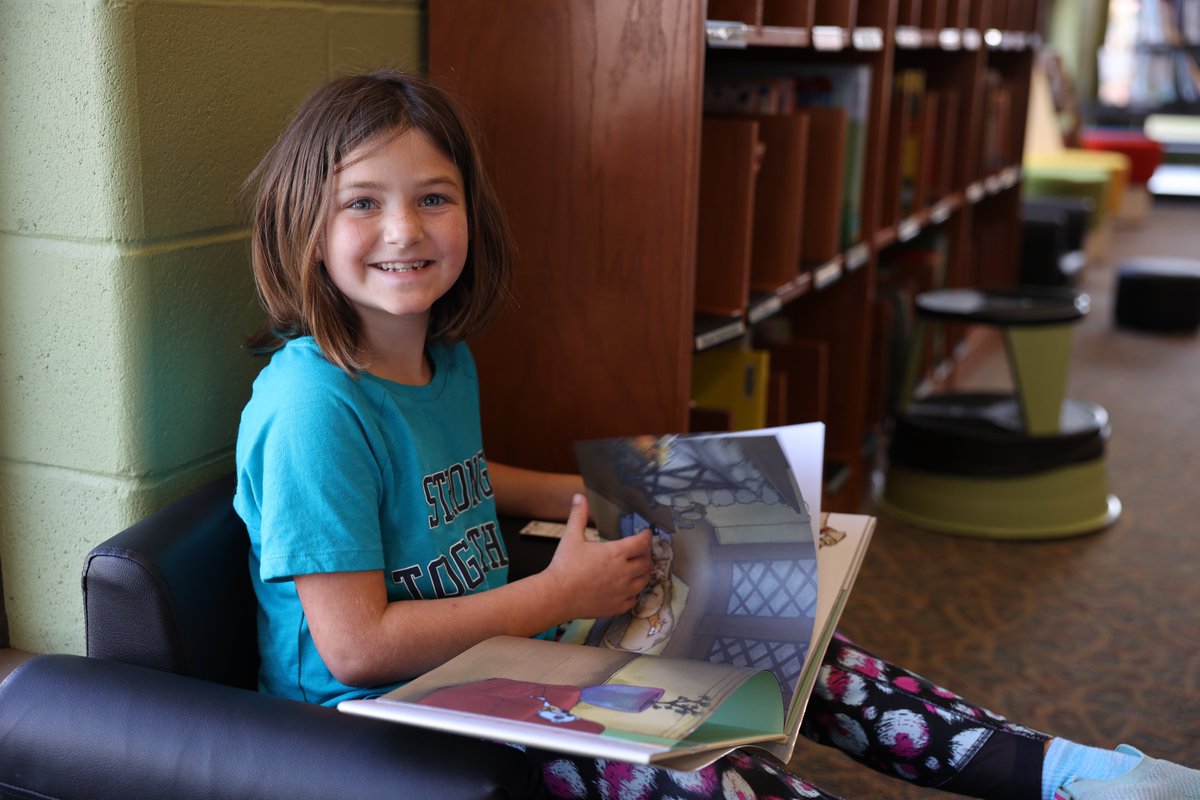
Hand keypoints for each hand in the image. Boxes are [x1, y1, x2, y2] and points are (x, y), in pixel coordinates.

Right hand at [542, 493, 651, 620]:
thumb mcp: (571, 537)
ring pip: (644, 581)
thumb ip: (579, 516)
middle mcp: (624, 572)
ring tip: (636, 569)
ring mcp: (623, 591)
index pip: (641, 543)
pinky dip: (633, 593)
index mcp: (616, 553)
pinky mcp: (618, 606)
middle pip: (646, 562)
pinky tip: (626, 589)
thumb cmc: (564, 566)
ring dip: (642, 574)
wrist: (557, 596)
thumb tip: (579, 498)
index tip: (646, 534)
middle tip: (639, 552)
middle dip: (645, 555)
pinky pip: (634, 599)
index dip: (646, 537)